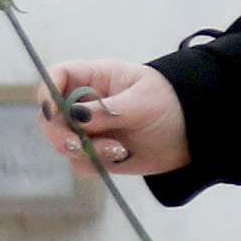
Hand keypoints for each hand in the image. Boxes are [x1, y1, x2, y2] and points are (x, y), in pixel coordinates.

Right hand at [43, 59, 185, 180]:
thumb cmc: (170, 103)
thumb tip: (74, 117)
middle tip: (78, 143)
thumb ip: (107, 110)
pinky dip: (96, 163)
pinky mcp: (97, 153)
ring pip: (63, 143)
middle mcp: (85, 103)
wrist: (194, 133)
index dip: (47, 92)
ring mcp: (90, 129)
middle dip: (59, 133)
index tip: (51, 111)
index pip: (57, 77)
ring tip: (118, 150)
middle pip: (50, 117)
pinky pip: (81, 162)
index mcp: (95, 78)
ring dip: (84, 150)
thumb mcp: (141, 102)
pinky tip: (122, 156)